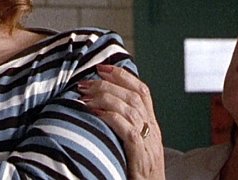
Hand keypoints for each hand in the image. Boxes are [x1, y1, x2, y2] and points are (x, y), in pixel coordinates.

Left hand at [79, 64, 163, 179]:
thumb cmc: (138, 173)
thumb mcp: (133, 145)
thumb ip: (125, 127)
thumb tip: (100, 108)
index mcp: (152, 126)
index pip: (142, 91)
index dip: (123, 76)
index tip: (102, 67)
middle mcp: (153, 131)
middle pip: (134, 96)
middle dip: (108, 84)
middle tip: (85, 82)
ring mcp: (149, 144)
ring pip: (130, 108)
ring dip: (105, 97)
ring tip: (84, 95)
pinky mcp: (141, 156)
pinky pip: (128, 130)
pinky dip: (110, 117)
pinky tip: (94, 112)